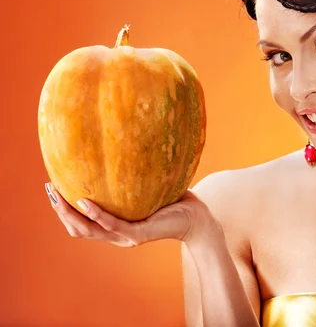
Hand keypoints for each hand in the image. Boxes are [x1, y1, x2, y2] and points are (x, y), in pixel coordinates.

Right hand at [45, 183, 212, 247]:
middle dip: (60, 211)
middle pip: (78, 229)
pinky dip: (96, 214)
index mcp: (117, 226)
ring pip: (88, 229)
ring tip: (57, 195)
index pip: (83, 223)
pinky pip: (111, 224)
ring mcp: (126, 236)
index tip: (54, 189)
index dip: (65, 210)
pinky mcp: (138, 234)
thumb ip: (133, 177)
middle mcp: (117, 235)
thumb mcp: (148, 188)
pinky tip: (84, 201)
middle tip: (49, 190)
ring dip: (70, 214)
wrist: (198, 218)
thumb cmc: (175, 201)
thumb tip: (122, 147)